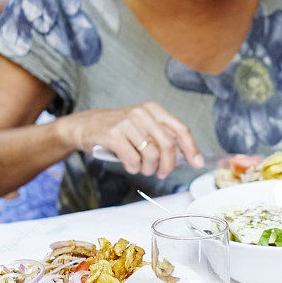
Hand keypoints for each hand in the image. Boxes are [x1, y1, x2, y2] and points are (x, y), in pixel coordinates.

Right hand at [65, 102, 202, 177]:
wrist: (83, 126)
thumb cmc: (117, 130)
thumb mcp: (142, 126)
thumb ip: (162, 138)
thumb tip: (185, 156)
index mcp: (153, 110)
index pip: (180, 129)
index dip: (191, 148)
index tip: (198, 163)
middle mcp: (141, 113)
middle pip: (168, 146)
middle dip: (168, 165)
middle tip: (161, 173)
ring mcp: (127, 123)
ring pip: (152, 155)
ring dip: (149, 169)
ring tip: (142, 168)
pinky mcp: (113, 135)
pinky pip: (133, 160)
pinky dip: (134, 168)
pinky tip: (130, 165)